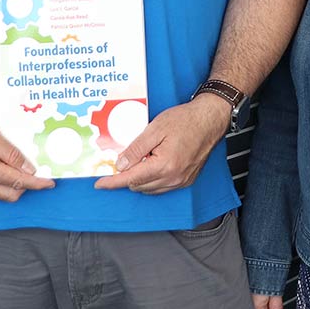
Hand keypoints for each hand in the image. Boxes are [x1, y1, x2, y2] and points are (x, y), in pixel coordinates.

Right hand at [0, 107, 53, 201]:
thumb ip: (11, 154)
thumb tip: (29, 169)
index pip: (19, 182)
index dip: (37, 183)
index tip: (50, 182)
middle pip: (11, 194)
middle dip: (27, 186)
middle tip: (37, 172)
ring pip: (0, 195)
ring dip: (14, 186)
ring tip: (22, 170)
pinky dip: (1, 184)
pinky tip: (5, 170)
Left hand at [94, 97, 229, 193]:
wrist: (210, 119)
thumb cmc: (185, 120)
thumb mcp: (154, 129)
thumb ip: (136, 149)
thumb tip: (120, 165)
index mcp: (164, 166)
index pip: (131, 179)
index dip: (113, 182)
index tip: (100, 184)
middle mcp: (174, 178)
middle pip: (139, 186)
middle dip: (126, 176)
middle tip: (120, 161)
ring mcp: (181, 181)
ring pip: (150, 189)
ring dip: (139, 178)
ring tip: (140, 158)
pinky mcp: (186, 180)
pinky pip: (162, 187)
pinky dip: (152, 179)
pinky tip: (151, 164)